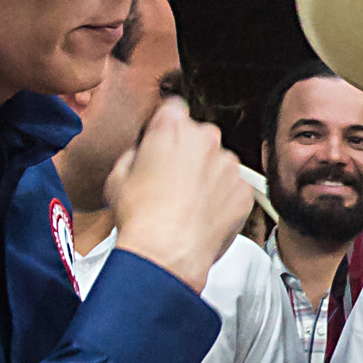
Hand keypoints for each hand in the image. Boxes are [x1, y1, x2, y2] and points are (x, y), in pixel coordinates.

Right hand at [107, 97, 250, 292]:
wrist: (167, 253)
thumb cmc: (141, 218)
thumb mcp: (118, 176)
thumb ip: (135, 154)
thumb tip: (142, 155)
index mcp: (172, 127)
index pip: (174, 109)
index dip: (167, 125)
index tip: (165, 141)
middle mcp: (205, 139)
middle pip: (199, 137)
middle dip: (188, 153)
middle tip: (172, 181)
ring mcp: (228, 165)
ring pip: (218, 164)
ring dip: (207, 177)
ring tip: (187, 204)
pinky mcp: (243, 191)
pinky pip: (233, 190)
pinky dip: (222, 200)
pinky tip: (203, 216)